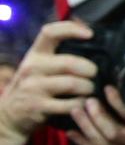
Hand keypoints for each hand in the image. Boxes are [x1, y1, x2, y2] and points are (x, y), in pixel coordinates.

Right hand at [0, 21, 96, 140]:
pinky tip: (84, 104)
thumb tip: (89, 36)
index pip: (50, 32)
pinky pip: (71, 104)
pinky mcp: (38, 106)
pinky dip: (83, 104)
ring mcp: (34, 87)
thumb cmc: (34, 86)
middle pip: (69, 62)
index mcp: (35, 53)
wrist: (10, 114)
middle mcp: (32, 67)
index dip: (71, 30)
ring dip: (89, 88)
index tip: (90, 34)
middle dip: (90, 69)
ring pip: (73, 84)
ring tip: (90, 90)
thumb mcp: (40, 66)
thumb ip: (58, 55)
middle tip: (95, 74)